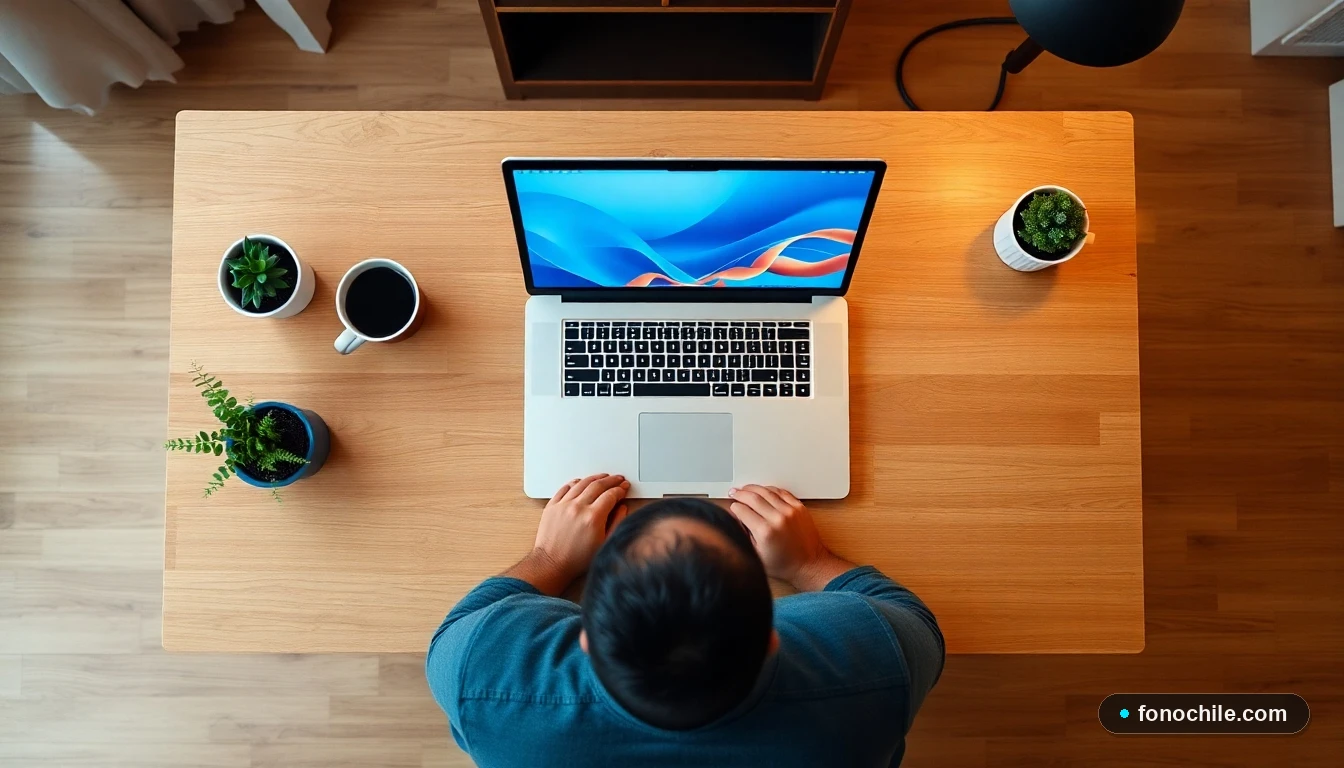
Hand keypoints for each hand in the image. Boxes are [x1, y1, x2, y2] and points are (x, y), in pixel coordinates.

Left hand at [522, 474, 629, 593]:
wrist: (552, 564)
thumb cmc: (577, 559)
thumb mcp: (604, 544)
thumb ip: (616, 522)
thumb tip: (622, 507)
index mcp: (593, 517)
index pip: (610, 495)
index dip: (620, 489)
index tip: (624, 488)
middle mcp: (578, 507)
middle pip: (598, 485)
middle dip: (611, 480)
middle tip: (618, 479)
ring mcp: (563, 505)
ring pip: (582, 483)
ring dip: (595, 478)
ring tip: (603, 477)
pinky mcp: (552, 506)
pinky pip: (565, 488)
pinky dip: (575, 482)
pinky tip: (581, 482)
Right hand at [727, 484, 853, 591]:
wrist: (809, 565)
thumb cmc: (784, 564)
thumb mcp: (756, 554)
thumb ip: (745, 535)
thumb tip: (737, 519)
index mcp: (765, 532)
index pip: (743, 510)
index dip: (734, 507)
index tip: (732, 507)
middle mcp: (778, 518)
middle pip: (753, 497)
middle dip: (740, 494)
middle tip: (734, 493)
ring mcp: (790, 511)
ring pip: (767, 491)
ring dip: (753, 488)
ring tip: (746, 489)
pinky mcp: (799, 508)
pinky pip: (781, 492)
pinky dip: (770, 489)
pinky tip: (764, 490)